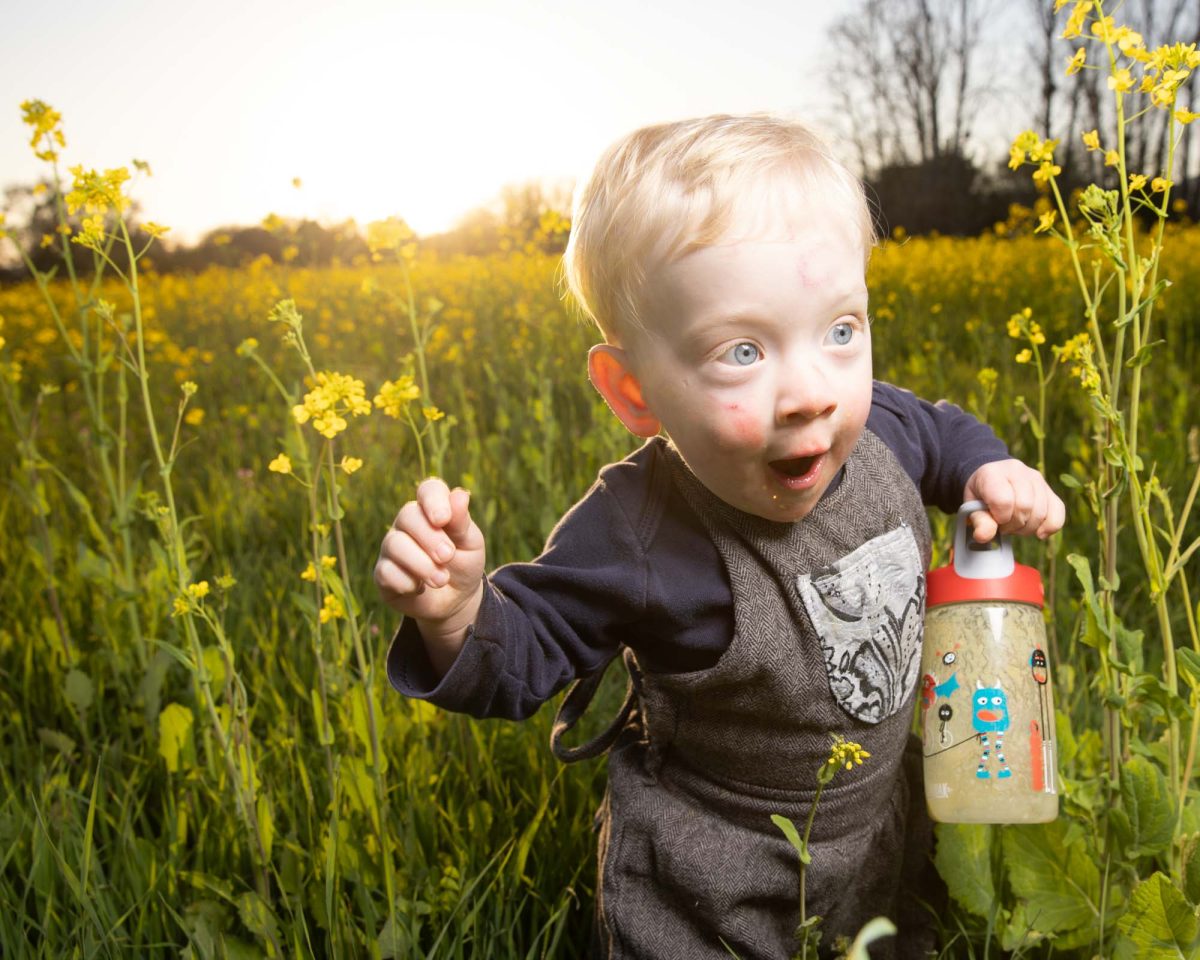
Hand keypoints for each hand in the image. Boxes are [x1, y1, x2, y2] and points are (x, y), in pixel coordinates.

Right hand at [375, 478, 485, 637]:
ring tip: (441, 579)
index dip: (433, 500)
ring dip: (422, 565)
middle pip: (407, 516)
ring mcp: (392, 547)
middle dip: (430, 538)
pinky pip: (386, 572)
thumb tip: (461, 495)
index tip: (443, 519)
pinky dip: (408, 584)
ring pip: (394, 544)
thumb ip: (462, 522)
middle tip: (447, 556)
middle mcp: (407, 524)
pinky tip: (419, 589)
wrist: (456, 599)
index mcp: (432, 510)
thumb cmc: (463, 563)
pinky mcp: (382, 573)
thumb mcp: (470, 543)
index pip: (428, 491)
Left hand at [962, 459, 1065, 541]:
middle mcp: (1017, 471)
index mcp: (993, 474)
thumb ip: (979, 521)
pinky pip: (1058, 510)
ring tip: (1015, 525)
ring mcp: (1036, 478)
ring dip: (1028, 527)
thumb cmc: (981, 494)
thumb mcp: (971, 506)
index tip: (994, 520)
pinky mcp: (1048, 488)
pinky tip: (1040, 533)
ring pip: (1041, 511)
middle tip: (1003, 525)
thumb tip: (984, 536)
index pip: (1004, 501)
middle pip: (1025, 507)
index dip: (1000, 518)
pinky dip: (1050, 526)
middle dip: (1014, 525)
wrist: (992, 477)